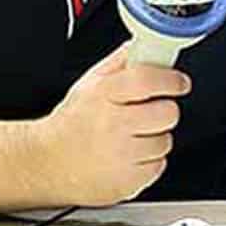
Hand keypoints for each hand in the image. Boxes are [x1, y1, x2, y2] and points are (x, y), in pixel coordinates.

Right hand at [35, 44, 190, 205]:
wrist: (46, 164)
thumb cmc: (71, 123)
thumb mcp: (90, 83)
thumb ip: (120, 62)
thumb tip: (145, 44)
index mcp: (104, 95)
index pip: (149, 80)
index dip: (171, 80)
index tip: (178, 83)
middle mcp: (113, 125)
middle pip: (167, 113)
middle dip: (163, 111)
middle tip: (148, 113)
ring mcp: (121, 156)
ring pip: (165, 141)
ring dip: (154, 138)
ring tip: (130, 138)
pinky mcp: (127, 181)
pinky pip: (158, 166)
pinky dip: (148, 162)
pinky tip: (128, 157)